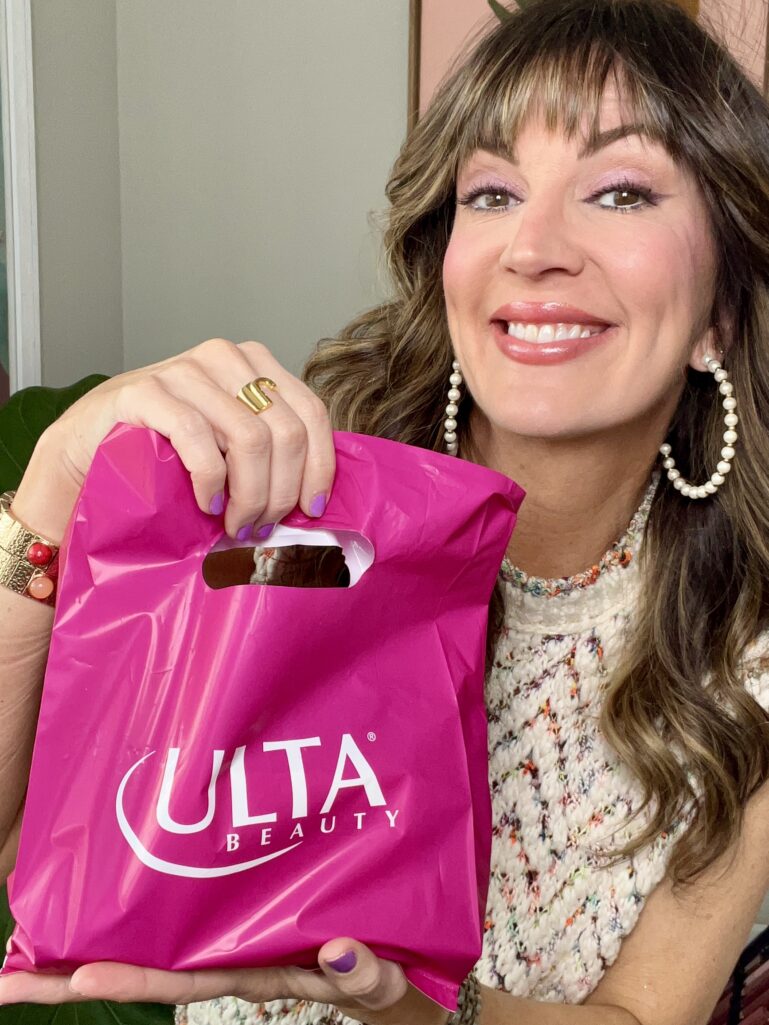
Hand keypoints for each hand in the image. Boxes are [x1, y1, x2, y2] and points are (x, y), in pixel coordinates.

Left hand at [0, 938, 448, 1024]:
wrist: (386, 948)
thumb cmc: (385, 966)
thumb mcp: (382, 979)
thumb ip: (363, 973)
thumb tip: (334, 953)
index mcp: (256, 968)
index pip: (183, 978)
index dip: (132, 978)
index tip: (75, 977)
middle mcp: (230, 949)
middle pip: (148, 962)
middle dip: (80, 972)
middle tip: (12, 978)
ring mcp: (232, 924)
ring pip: (155, 932)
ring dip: (95, 938)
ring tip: (28, 941)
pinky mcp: (240, 897)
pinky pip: (184, 899)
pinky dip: (142, 898)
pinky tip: (105, 885)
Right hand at [13, 339, 334, 543]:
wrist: (86, 450)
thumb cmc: (163, 453)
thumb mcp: (228, 443)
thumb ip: (270, 451)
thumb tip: (317, 499)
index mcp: (254, 364)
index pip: (311, 412)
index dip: (319, 467)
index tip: (312, 509)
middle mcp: (224, 357)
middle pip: (285, 431)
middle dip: (280, 491)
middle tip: (262, 527)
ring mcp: (184, 370)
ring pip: (250, 439)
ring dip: (251, 495)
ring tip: (237, 525)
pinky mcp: (145, 391)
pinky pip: (198, 439)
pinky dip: (212, 481)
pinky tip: (208, 504)